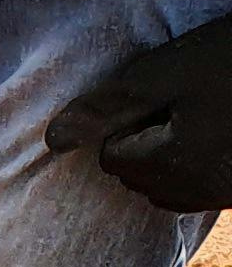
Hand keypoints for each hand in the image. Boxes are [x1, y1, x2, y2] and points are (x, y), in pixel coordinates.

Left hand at [47, 8, 231, 208]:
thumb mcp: (171, 70)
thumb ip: (112, 105)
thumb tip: (51, 141)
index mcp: (167, 167)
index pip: (111, 153)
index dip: (130, 115)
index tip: (167, 86)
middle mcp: (190, 194)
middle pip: (137, 171)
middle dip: (149, 135)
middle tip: (190, 92)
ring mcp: (220, 196)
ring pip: (169, 179)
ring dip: (176, 146)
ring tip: (211, 104)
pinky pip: (201, 181)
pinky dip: (203, 154)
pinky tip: (224, 124)